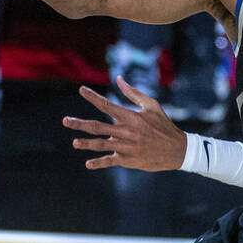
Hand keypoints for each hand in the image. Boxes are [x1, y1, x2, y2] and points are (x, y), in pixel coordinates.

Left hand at [62, 78, 188, 170]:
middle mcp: (126, 132)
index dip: (93, 97)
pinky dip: (99, 163)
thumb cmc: (163, 125)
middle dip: (80, 123)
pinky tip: (88, 164)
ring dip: (86, 144)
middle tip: (65, 120)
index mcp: (131, 117)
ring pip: (102, 144)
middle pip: (98, 126)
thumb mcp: (151, 106)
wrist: (177, 150)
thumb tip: (118, 79)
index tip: (81, 90)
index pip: (107, 105)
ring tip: (74, 142)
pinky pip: (110, 161)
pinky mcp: (128, 160)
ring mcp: (126, 147)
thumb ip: (133, 93)